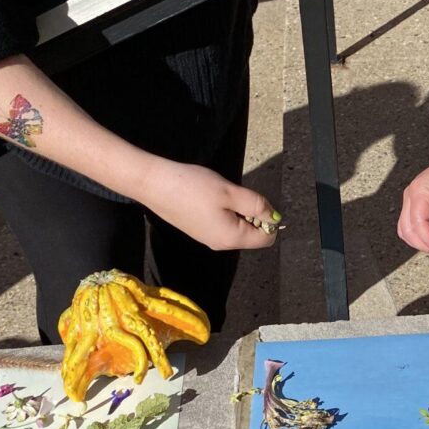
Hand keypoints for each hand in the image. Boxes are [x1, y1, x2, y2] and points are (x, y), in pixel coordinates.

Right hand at [137, 159, 283, 251]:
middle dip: (251, 214)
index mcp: (232, 238)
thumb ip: (256, 205)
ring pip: (236, 227)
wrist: (155, 184)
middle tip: (234, 194)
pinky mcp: (197, 230)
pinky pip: (221, 224)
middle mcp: (221, 244)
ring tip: (219, 194)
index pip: (266, 239)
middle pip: (251, 234)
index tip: (254, 201)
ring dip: (236, 210)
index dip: (269, 219)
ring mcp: (207, 238)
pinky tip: (209, 196)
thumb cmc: (194, 187)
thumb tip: (274, 217)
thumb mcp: (231, 192)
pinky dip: (223, 210)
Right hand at [398, 149, 428, 254]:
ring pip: (405, 229)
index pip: (417, 223)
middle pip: (407, 229)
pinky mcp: (415, 204)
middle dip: (424, 244)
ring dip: (420, 242)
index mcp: (420, 191)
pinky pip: (411, 225)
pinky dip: (421, 235)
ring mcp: (410, 199)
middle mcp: (410, 195)